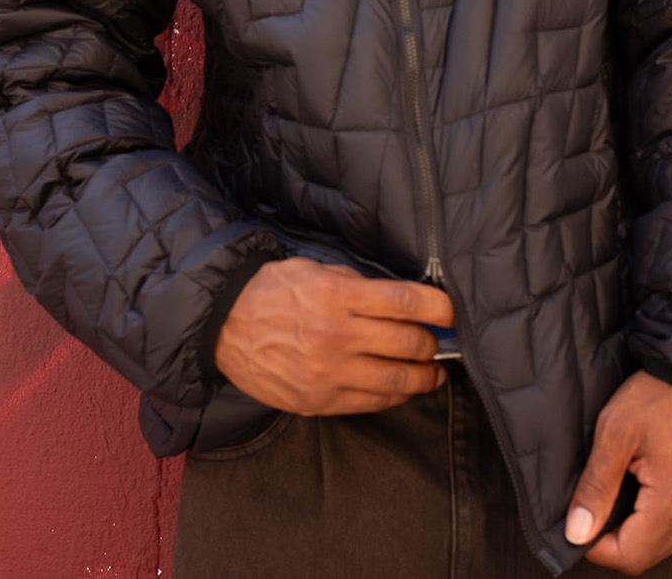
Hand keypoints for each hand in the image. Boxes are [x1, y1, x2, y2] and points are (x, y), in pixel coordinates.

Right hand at [213, 256, 455, 415]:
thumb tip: (399, 300)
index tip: (450, 311)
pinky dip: (394, 395)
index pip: (405, 303)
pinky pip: (371, 402)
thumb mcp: (315, 269)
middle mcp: (336, 335)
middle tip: (438, 338)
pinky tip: (401, 386)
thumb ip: (357, 284)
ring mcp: (328, 372)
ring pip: (396, 379)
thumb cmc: (269, 290)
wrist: (221, 326)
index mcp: (337, 296)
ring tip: (432, 370)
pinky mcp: (318, 400)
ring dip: (423, 376)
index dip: (439, 308)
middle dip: (431, 342)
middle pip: (408, 342)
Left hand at [564, 371, 671, 574]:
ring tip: (616, 489)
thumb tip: (576, 533)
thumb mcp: (615, 432)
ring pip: (660, 544)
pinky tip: (637, 488)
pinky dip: (651, 518)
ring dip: (632, 529)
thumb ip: (595, 486)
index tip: (577, 520)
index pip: (629, 557)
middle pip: (644, 555)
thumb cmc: (658, 396)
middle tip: (592, 501)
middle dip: (612, 538)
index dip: (595, 545)